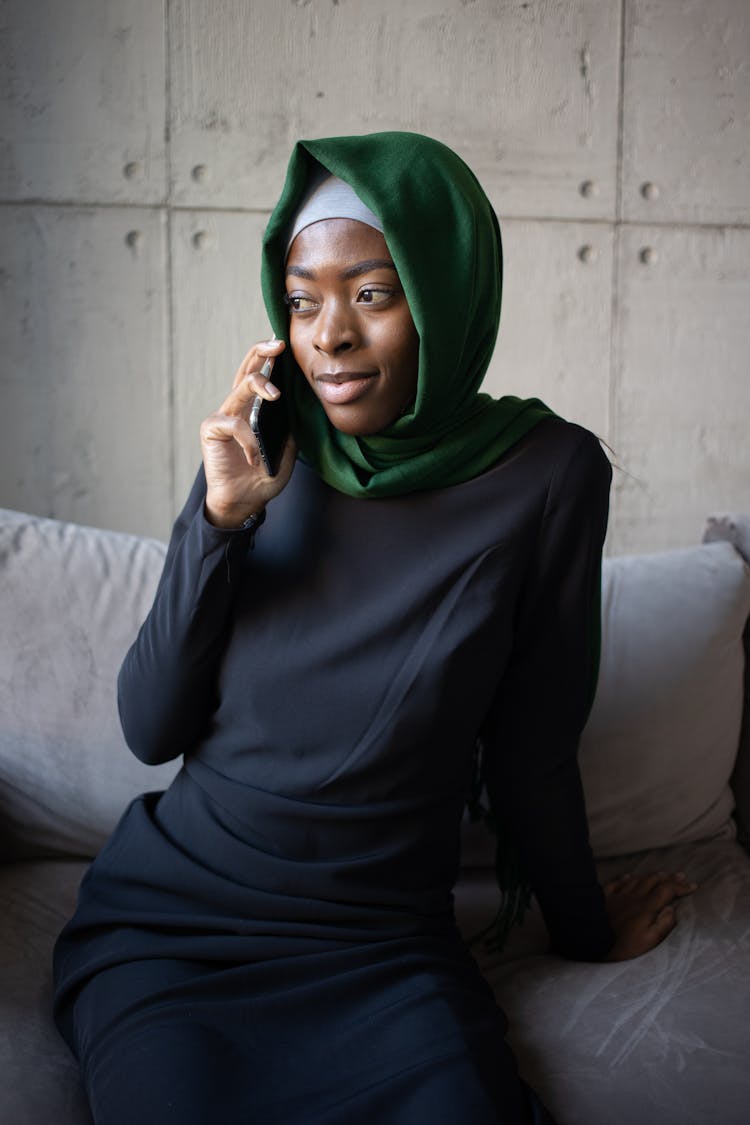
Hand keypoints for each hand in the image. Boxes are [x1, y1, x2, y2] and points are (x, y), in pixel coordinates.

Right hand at [200, 339, 295, 527]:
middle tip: (277, 345)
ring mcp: (223, 416)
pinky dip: (248, 440)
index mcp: (254, 409)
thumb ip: (290, 427)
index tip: (284, 345)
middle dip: (260, 352)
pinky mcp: (211, 429)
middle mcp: (237, 407)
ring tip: (276, 396)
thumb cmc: (263, 476)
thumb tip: (301, 404)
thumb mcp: (286, 450)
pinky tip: (254, 458)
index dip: (269, 358)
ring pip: (240, 387)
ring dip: (260, 386)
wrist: (244, 502)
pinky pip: (235, 423)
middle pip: (246, 370)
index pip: (260, 375)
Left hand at [602, 871, 697, 960]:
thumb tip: (673, 908)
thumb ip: (663, 924)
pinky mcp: (605, 898)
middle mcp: (633, 897)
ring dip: (651, 876)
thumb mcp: (649, 941)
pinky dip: (626, 878)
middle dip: (669, 878)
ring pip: (637, 880)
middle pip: (653, 882)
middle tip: (681, 876)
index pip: (667, 891)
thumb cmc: (623, 945)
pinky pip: (617, 882)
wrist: (594, 941)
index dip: (681, 887)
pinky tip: (630, 876)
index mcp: (646, 907)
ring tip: (661, 874)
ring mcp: (618, 895)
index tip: (693, 886)